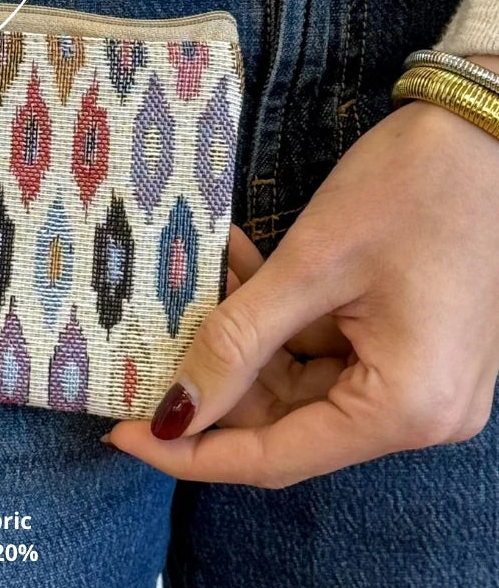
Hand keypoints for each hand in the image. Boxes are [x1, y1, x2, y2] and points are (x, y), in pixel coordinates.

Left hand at [105, 81, 498, 485]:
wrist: (488, 129)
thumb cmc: (414, 189)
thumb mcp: (310, 266)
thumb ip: (236, 345)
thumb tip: (173, 411)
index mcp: (405, 408)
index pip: (275, 458)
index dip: (190, 451)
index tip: (124, 432)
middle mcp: (419, 412)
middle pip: (284, 420)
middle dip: (215, 376)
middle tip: (151, 339)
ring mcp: (416, 379)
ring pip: (295, 383)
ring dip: (241, 337)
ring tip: (203, 278)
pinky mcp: (407, 346)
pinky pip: (322, 350)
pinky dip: (276, 317)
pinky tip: (240, 267)